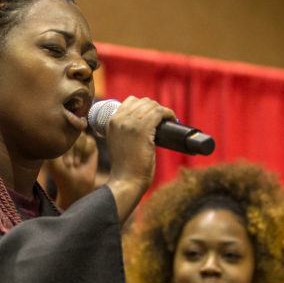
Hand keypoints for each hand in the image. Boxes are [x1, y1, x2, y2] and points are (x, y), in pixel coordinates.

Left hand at [42, 131, 97, 209]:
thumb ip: (56, 142)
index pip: (61, 130)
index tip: (63, 161)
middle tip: (69, 165)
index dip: (64, 145)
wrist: (75, 186)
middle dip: (71, 150)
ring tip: (76, 164)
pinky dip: (87, 153)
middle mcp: (69, 138)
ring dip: (79, 152)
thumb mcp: (53, 159)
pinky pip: (91, 141)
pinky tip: (84, 162)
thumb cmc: (61, 174)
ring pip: (82, 136)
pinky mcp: (91, 147)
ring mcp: (80, 142)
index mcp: (57, 139)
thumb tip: (65, 126)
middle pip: (72, 132)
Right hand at [104, 96, 175, 223]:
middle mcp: (119, 119)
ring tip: (169, 121)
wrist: (126, 181)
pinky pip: (159, 112)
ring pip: (152, 105)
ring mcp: (130, 123)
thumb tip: (144, 124)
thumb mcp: (119, 143)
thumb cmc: (126, 167)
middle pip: (143, 102)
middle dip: (155, 108)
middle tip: (163, 121)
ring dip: (163, 111)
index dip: (145, 107)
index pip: (131, 101)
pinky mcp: (142, 129)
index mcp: (111, 121)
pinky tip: (173, 119)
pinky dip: (169, 114)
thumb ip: (125, 132)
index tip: (154, 117)